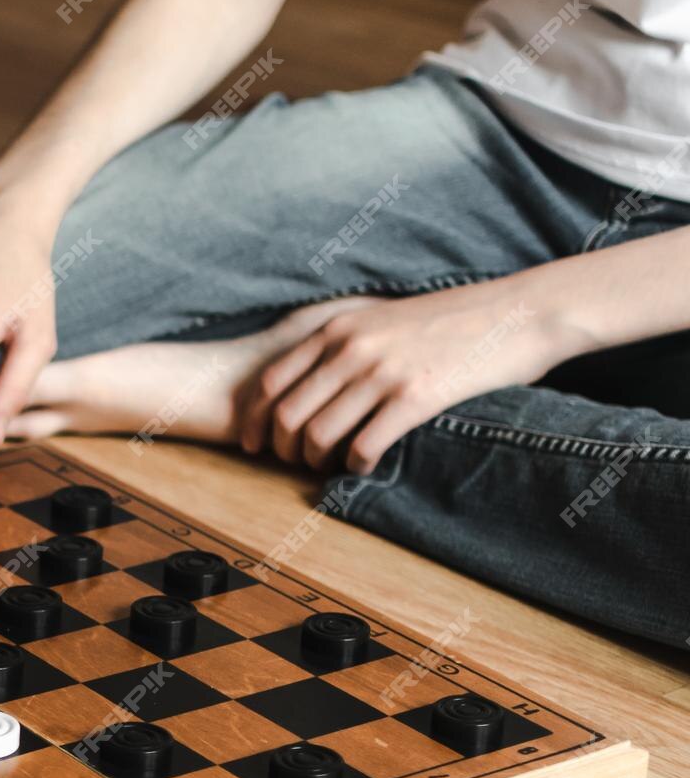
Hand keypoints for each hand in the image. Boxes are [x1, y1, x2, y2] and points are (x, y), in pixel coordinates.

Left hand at [239, 286, 553, 473]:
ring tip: (331, 467)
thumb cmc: (455, 317)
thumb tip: (314, 369)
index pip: (272, 383)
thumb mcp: (385, 316)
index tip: (257, 445)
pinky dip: (357, 465)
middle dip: (283, 450)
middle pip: (287, 416)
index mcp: (339, 329)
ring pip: (319, 435)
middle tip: (294, 465)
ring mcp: (382, 373)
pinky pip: (364, 445)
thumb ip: (346, 339)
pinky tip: (367, 465)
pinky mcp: (415, 398)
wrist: (520, 311)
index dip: (257, 421)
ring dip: (317, 462)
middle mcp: (352, 350)